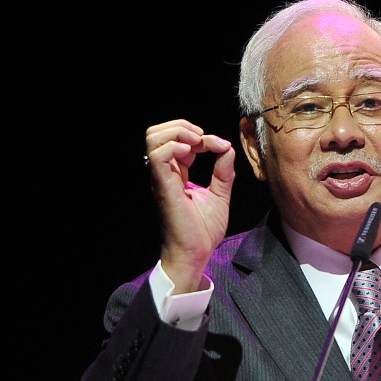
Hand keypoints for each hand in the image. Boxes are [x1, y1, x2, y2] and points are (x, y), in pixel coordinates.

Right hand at [144, 119, 235, 292]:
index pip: (179, 141)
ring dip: (177, 132)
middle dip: (181, 126)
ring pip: (153, 138)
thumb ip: (223, 172)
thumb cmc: (202, 231)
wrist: (194, 253)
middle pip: (157, 133)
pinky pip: (158, 156)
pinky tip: (192, 153)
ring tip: (197, 143)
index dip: (200, 135)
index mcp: (176, 174)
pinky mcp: (163, 186)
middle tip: (202, 137)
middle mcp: (165, 173)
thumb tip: (227, 148)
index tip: (221, 146)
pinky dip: (175, 146)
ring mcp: (161, 179)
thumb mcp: (220, 195)